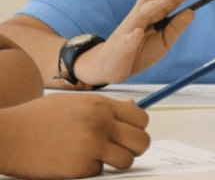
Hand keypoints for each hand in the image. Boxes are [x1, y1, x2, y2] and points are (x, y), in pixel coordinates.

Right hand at [0, 94, 149, 178]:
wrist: (8, 136)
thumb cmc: (36, 119)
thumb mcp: (74, 102)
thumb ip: (104, 106)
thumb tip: (133, 107)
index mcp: (100, 105)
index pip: (141, 118)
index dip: (138, 129)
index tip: (130, 134)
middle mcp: (100, 123)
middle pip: (141, 141)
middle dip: (135, 149)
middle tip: (122, 151)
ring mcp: (91, 145)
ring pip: (126, 160)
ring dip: (117, 162)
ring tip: (99, 159)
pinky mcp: (80, 167)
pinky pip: (100, 172)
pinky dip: (91, 170)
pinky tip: (73, 162)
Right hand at [75, 0, 202, 85]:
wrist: (112, 68)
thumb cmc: (139, 52)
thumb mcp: (164, 41)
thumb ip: (176, 27)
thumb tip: (192, 12)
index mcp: (153, 17)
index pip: (168, 1)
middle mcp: (141, 18)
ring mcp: (130, 30)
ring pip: (141, 14)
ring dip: (154, 5)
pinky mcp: (121, 46)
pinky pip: (127, 41)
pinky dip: (132, 37)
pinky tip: (138, 33)